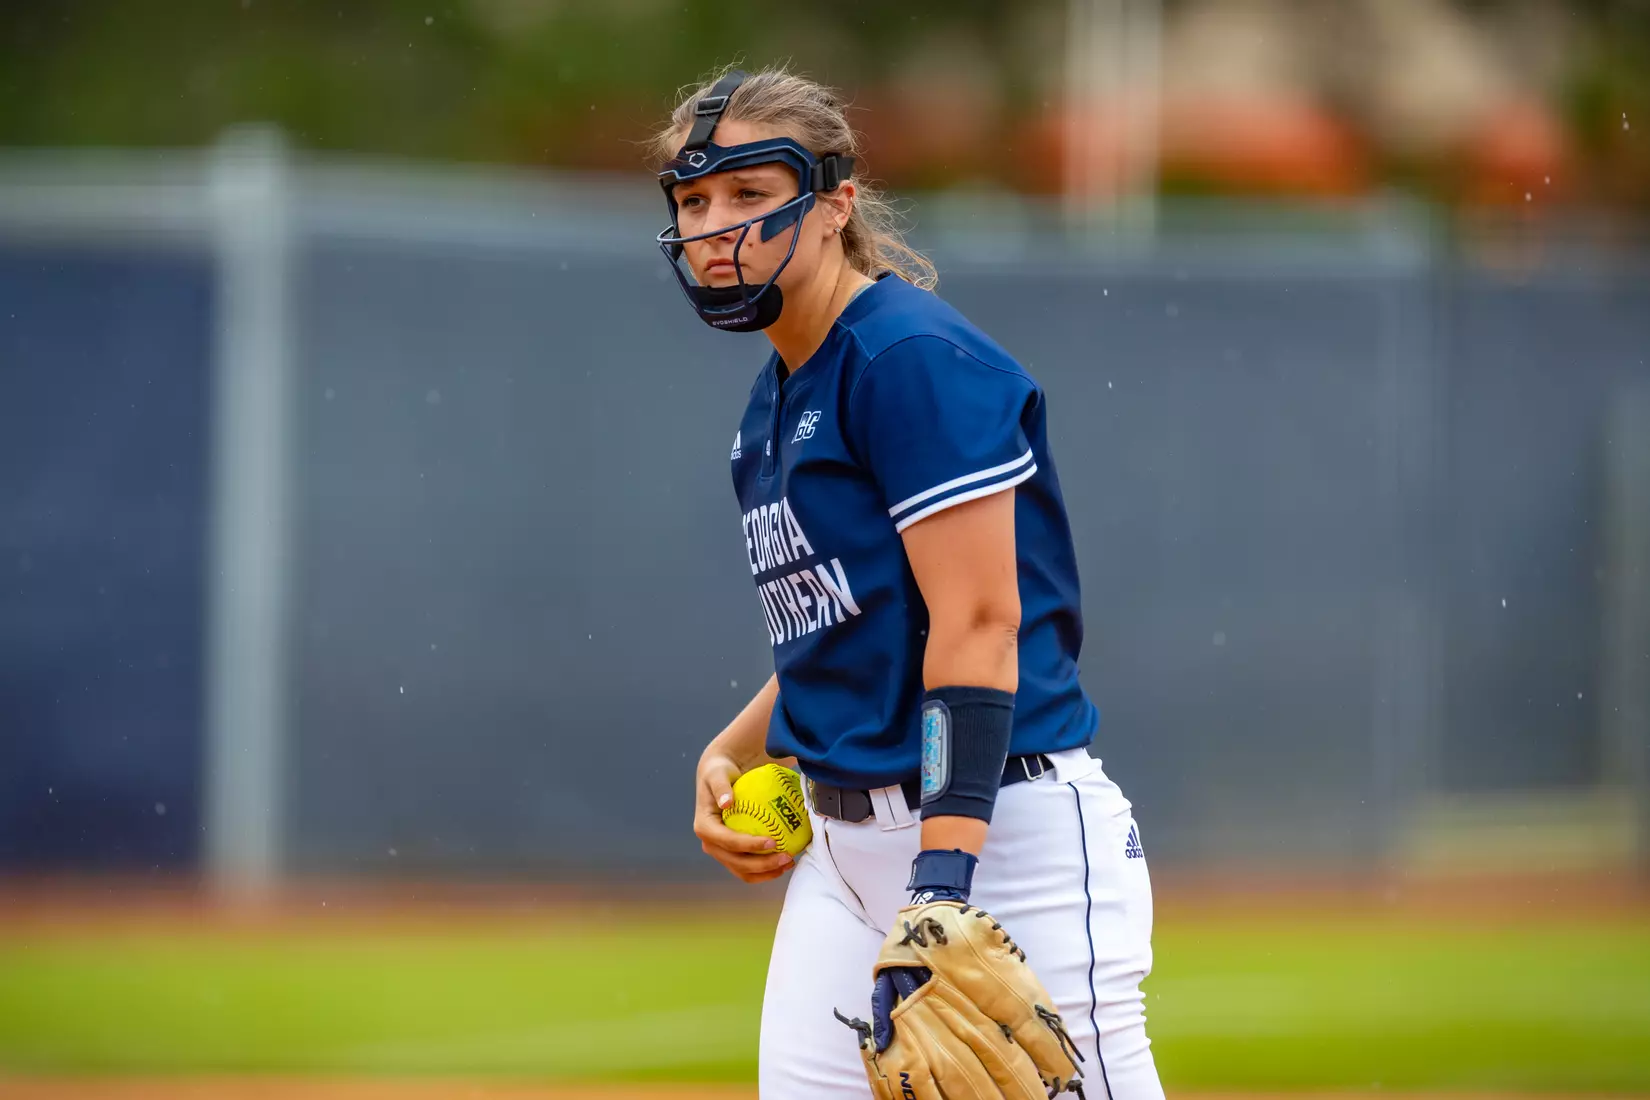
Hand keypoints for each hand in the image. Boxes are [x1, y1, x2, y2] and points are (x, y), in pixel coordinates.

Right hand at [693, 750, 794, 882]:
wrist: (719, 778)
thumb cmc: (719, 773)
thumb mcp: (717, 773)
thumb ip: (721, 786)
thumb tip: (726, 802)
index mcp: (704, 828)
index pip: (728, 842)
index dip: (750, 846)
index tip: (773, 841)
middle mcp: (710, 844)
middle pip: (737, 863)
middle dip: (762, 865)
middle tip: (786, 856)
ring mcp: (721, 852)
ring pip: (744, 871)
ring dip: (766, 872)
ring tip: (788, 862)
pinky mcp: (732, 854)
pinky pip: (750, 868)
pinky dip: (767, 870)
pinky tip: (785, 861)